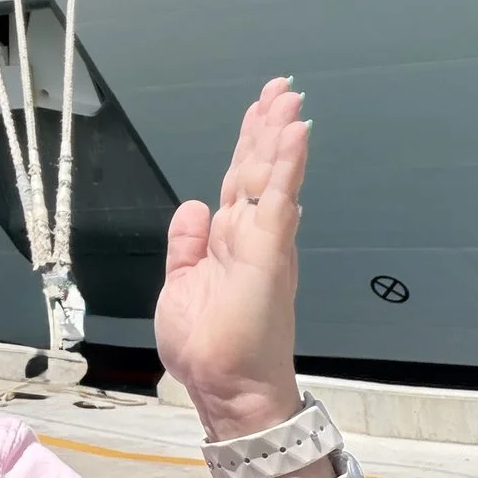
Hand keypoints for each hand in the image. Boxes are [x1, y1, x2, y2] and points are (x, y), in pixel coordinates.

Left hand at [155, 78, 310, 438]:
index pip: (238, 182)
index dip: (248, 145)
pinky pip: (279, 199)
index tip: (259, 110)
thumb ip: (187, 244)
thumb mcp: (182, 284)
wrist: (224, 390)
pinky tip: (295, 134)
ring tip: (290, 98)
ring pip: (271, 176)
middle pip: (258, 169)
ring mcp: (264, 242)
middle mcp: (252, 236)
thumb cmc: (208, 348)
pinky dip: (287, 164)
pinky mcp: (270, 253)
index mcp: (231, 243)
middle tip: (280, 88)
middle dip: (268, 127)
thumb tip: (192, 207)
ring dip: (280, 135)